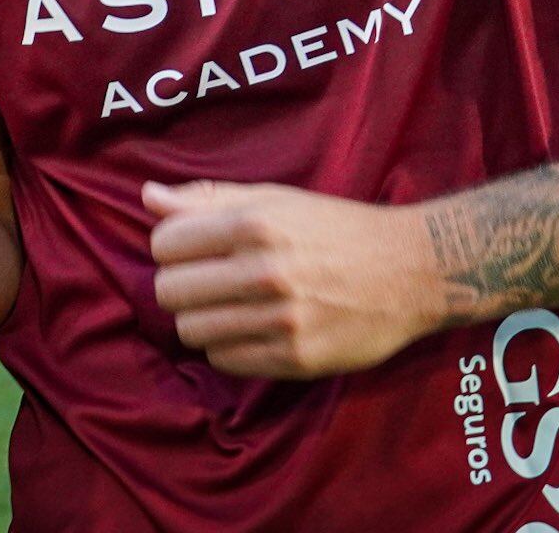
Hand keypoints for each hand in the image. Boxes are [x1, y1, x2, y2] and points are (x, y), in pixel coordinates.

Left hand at [145, 179, 443, 379]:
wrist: (411, 271)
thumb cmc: (334, 228)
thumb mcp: (275, 199)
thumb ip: (208, 199)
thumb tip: (147, 197)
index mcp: (256, 224)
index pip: (165, 244)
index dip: (171, 247)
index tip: (191, 249)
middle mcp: (265, 272)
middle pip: (170, 292)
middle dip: (179, 286)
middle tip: (206, 282)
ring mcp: (282, 319)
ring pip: (191, 331)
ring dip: (201, 319)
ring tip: (228, 306)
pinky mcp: (296, 358)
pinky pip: (224, 361)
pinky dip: (228, 347)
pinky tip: (252, 328)